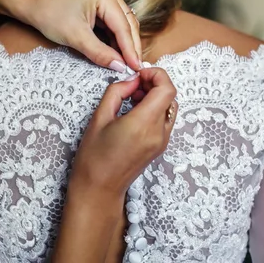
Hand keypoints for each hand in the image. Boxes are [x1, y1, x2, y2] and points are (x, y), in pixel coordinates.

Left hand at [12, 0, 142, 70]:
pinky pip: (115, 26)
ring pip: (124, 26)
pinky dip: (117, 40)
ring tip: (130, 64)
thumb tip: (120, 67)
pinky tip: (119, 54)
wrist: (33, 7)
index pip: (123, 27)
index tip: (136, 68)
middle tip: (136, 69)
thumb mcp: (75, 37)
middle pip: (128, 25)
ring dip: (126, 45)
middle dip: (131, 47)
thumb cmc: (50, 16)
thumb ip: (100, 53)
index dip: (130, 49)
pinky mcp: (103, 6)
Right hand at [70, 68, 177, 198]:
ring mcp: (162, 141)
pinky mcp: (159, 147)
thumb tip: (132, 80)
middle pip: (170, 96)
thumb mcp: (99, 117)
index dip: (156, 75)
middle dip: (154, 84)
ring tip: (132, 98)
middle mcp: (158, 133)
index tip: (138, 75)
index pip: (167, 89)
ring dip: (155, 97)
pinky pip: (165, 120)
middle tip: (133, 85)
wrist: (99, 189)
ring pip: (170, 107)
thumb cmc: (94, 156)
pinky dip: (155, 109)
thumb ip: (117, 91)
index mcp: (144, 124)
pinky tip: (135, 112)